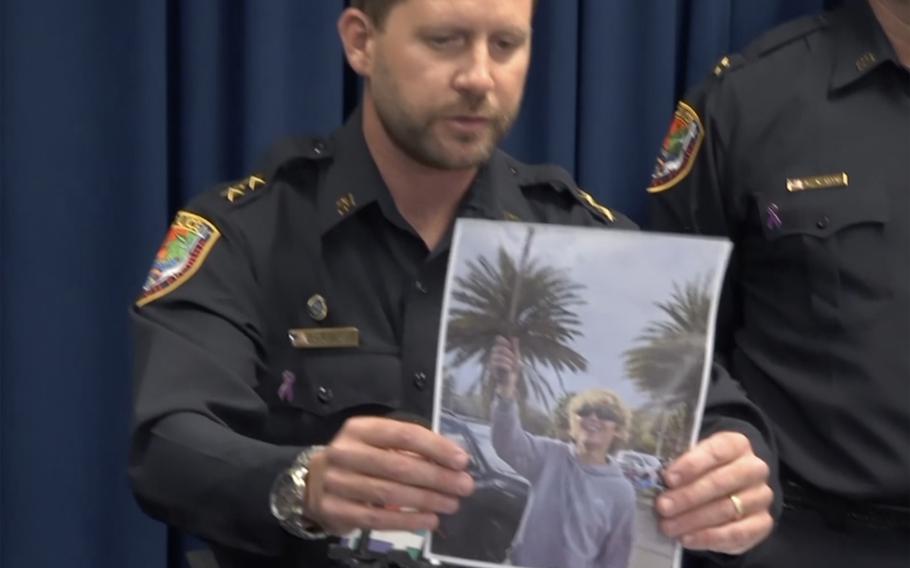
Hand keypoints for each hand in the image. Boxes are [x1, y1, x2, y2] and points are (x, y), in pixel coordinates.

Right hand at [304, 417, 474, 534]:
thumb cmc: (359, 460)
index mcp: (360, 429)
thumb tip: (454, 461)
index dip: (436, 447)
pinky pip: (376, 519)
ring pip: (389, 493)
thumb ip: (411, 448)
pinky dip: (407, 521)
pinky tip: (429, 520)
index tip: (461, 461)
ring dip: (426, 500)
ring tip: (451, 504)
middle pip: (399, 466)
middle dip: (437, 477)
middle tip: (463, 486)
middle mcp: (344, 452)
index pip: (403, 434)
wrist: (315, 483)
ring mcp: (336, 482)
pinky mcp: (334, 509)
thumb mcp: (378, 444)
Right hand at [491, 335, 519, 398]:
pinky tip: (509, 368)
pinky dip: (505, 364)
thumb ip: (515, 348)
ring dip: (507, 359)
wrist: (510, 384)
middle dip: (507, 352)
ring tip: (512, 364)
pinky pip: (497, 362)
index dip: (504, 340)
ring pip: (496, 354)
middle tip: (514, 358)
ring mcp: (491, 361)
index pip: (498, 339)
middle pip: (497, 347)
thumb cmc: (513, 371)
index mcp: (500, 350)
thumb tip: (515, 337)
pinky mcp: (491, 368)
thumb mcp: (516, 358)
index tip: (510, 346)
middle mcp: (494, 354)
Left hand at [656, 432, 773, 554]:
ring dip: (694, 520)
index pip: (715, 452)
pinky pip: (738, 533)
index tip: (668, 478)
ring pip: (727, 509)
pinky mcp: (763, 523)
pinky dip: (710, 538)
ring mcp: (761, 496)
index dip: (691, 465)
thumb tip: (653, 477)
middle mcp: (754, 468)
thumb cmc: (704, 469)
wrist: (733, 488)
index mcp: (736, 444)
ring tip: (668, 526)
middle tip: (662, 507)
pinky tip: (688, 539)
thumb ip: (679, 464)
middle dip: (688, 496)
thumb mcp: (693, 458)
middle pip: (720, 482)